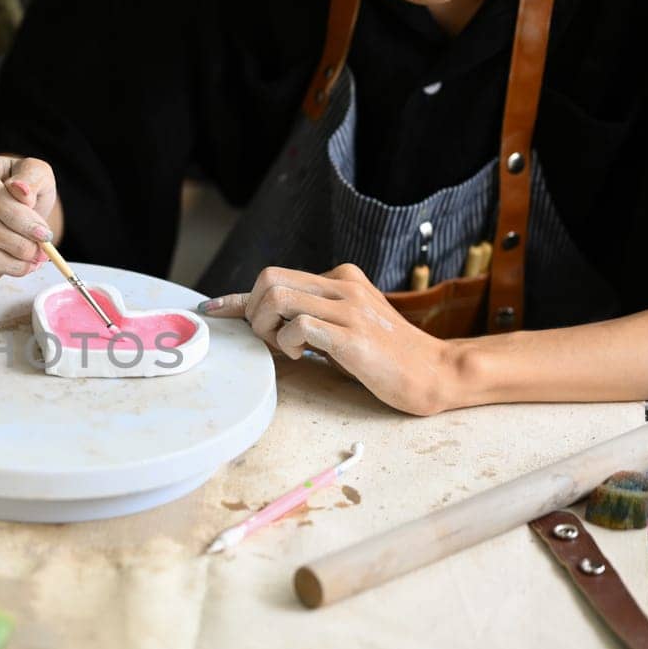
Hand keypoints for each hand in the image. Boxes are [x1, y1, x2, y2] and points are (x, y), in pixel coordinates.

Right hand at [0, 152, 56, 280]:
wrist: (13, 214)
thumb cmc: (22, 190)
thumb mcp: (36, 173)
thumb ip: (32, 176)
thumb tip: (20, 190)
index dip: (15, 215)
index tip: (42, 232)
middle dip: (16, 242)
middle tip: (41, 252)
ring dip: (10, 261)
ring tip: (33, 261)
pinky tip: (13, 265)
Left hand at [200, 264, 459, 415]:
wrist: (434, 372)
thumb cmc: (385, 356)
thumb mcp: (345, 326)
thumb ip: (313, 316)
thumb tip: (264, 322)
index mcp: (342, 278)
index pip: (277, 276)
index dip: (239, 296)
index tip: (213, 309)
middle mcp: (344, 286)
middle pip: (270, 278)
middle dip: (252, 311)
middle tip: (268, 339)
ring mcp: (350, 309)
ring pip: (279, 297)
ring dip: (266, 326)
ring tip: (285, 347)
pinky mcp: (353, 336)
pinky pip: (300, 326)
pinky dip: (288, 343)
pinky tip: (301, 356)